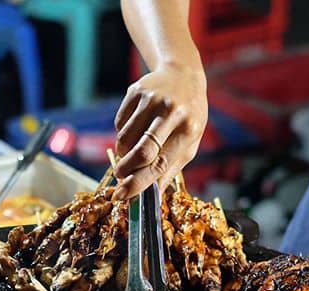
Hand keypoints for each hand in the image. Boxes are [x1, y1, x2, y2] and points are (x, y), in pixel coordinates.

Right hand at [113, 62, 206, 198]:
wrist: (183, 76)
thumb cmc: (187, 120)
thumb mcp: (188, 145)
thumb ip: (169, 170)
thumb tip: (148, 197)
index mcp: (188, 129)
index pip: (160, 163)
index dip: (138, 182)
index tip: (122, 196)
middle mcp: (171, 112)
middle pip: (141, 151)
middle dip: (126, 170)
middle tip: (120, 177)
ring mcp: (152, 99)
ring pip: (125, 139)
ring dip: (123, 154)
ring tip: (132, 152)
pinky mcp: (136, 91)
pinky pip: (120, 124)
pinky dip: (123, 134)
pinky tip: (135, 130)